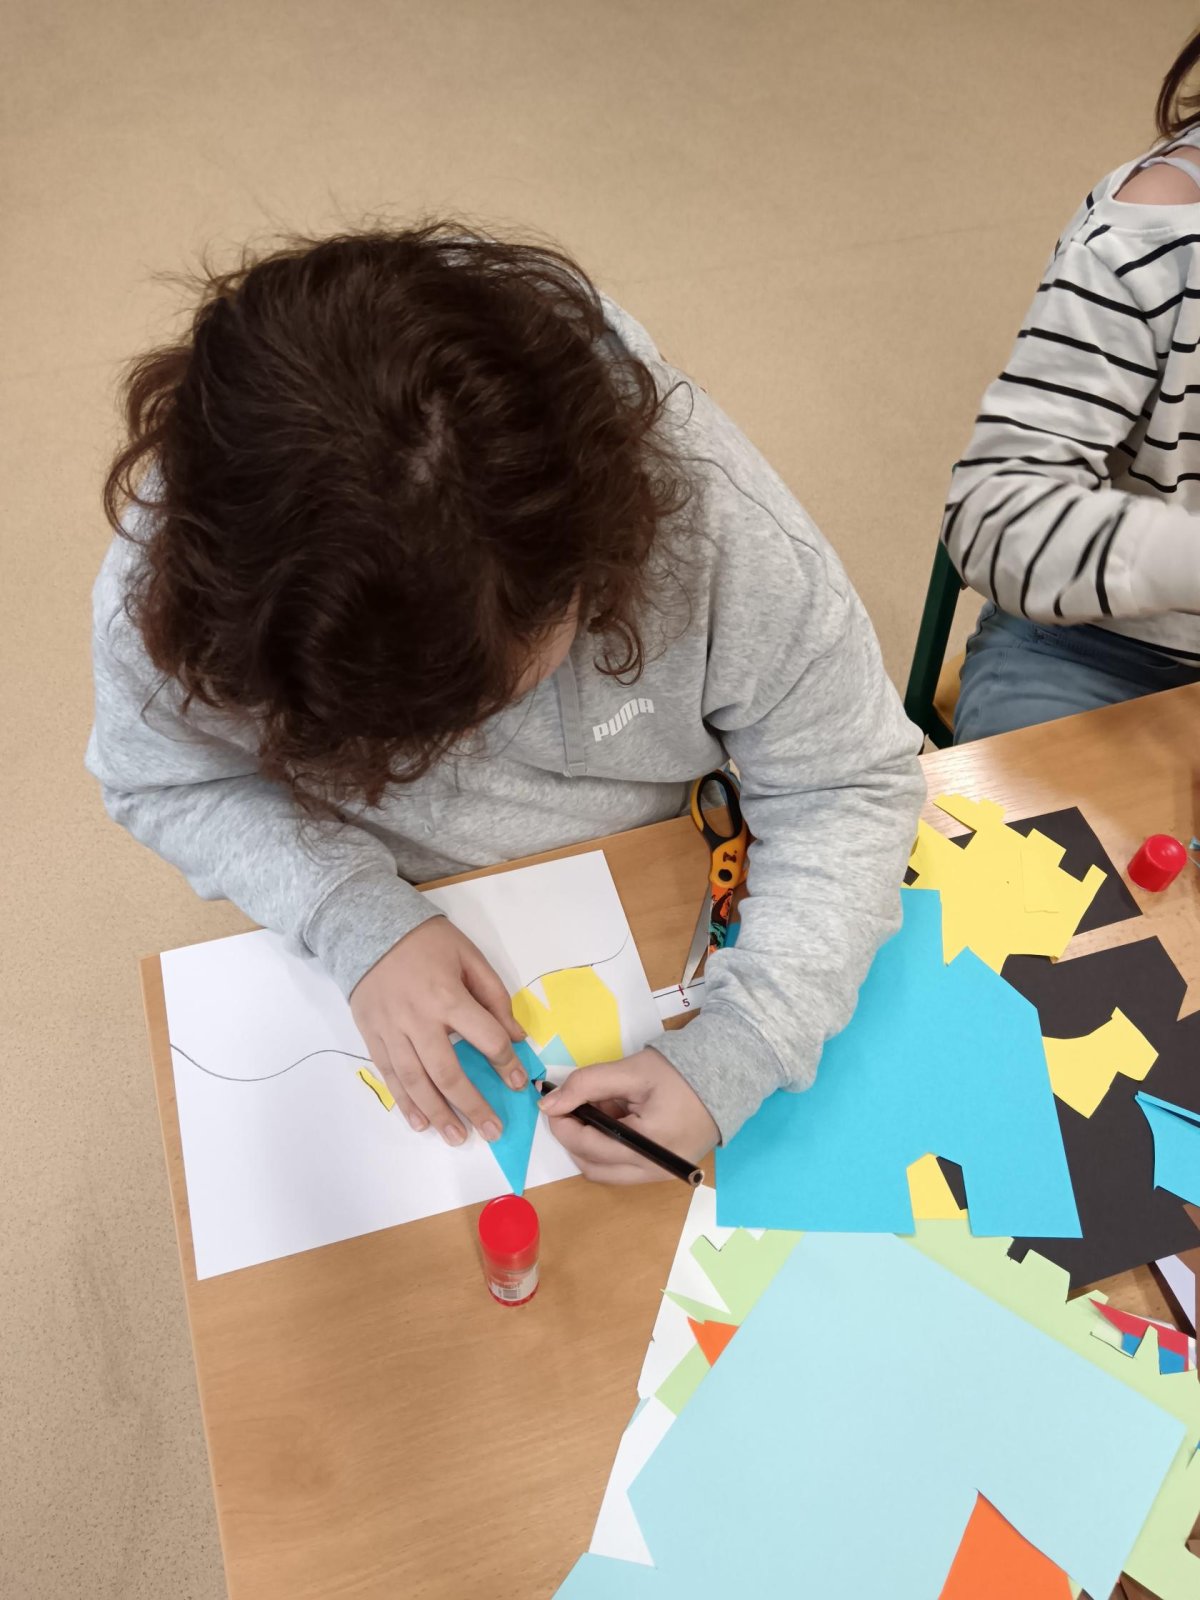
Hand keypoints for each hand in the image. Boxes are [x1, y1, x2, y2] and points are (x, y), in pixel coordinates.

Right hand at [349, 918, 525, 1145]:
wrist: (367, 927)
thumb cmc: (426, 941)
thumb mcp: (468, 956)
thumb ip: (494, 996)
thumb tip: (515, 1035)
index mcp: (447, 995)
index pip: (484, 1038)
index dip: (506, 1062)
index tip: (518, 1082)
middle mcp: (418, 1019)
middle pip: (448, 1072)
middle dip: (473, 1105)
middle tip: (492, 1131)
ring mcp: (391, 1031)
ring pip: (416, 1081)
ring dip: (438, 1113)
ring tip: (457, 1136)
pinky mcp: (371, 1036)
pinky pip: (390, 1075)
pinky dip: (405, 1102)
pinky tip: (420, 1122)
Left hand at [540, 1049, 718, 1183]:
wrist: (725, 1076)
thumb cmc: (680, 1072)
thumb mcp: (631, 1071)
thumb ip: (587, 1084)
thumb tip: (548, 1104)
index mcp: (649, 1146)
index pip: (588, 1146)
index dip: (562, 1124)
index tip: (552, 1103)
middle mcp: (654, 1171)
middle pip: (593, 1166)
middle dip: (574, 1136)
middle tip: (574, 1106)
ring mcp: (661, 1175)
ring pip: (606, 1172)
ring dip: (591, 1144)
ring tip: (603, 1108)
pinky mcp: (664, 1171)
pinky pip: (624, 1169)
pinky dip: (610, 1147)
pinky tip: (620, 1117)